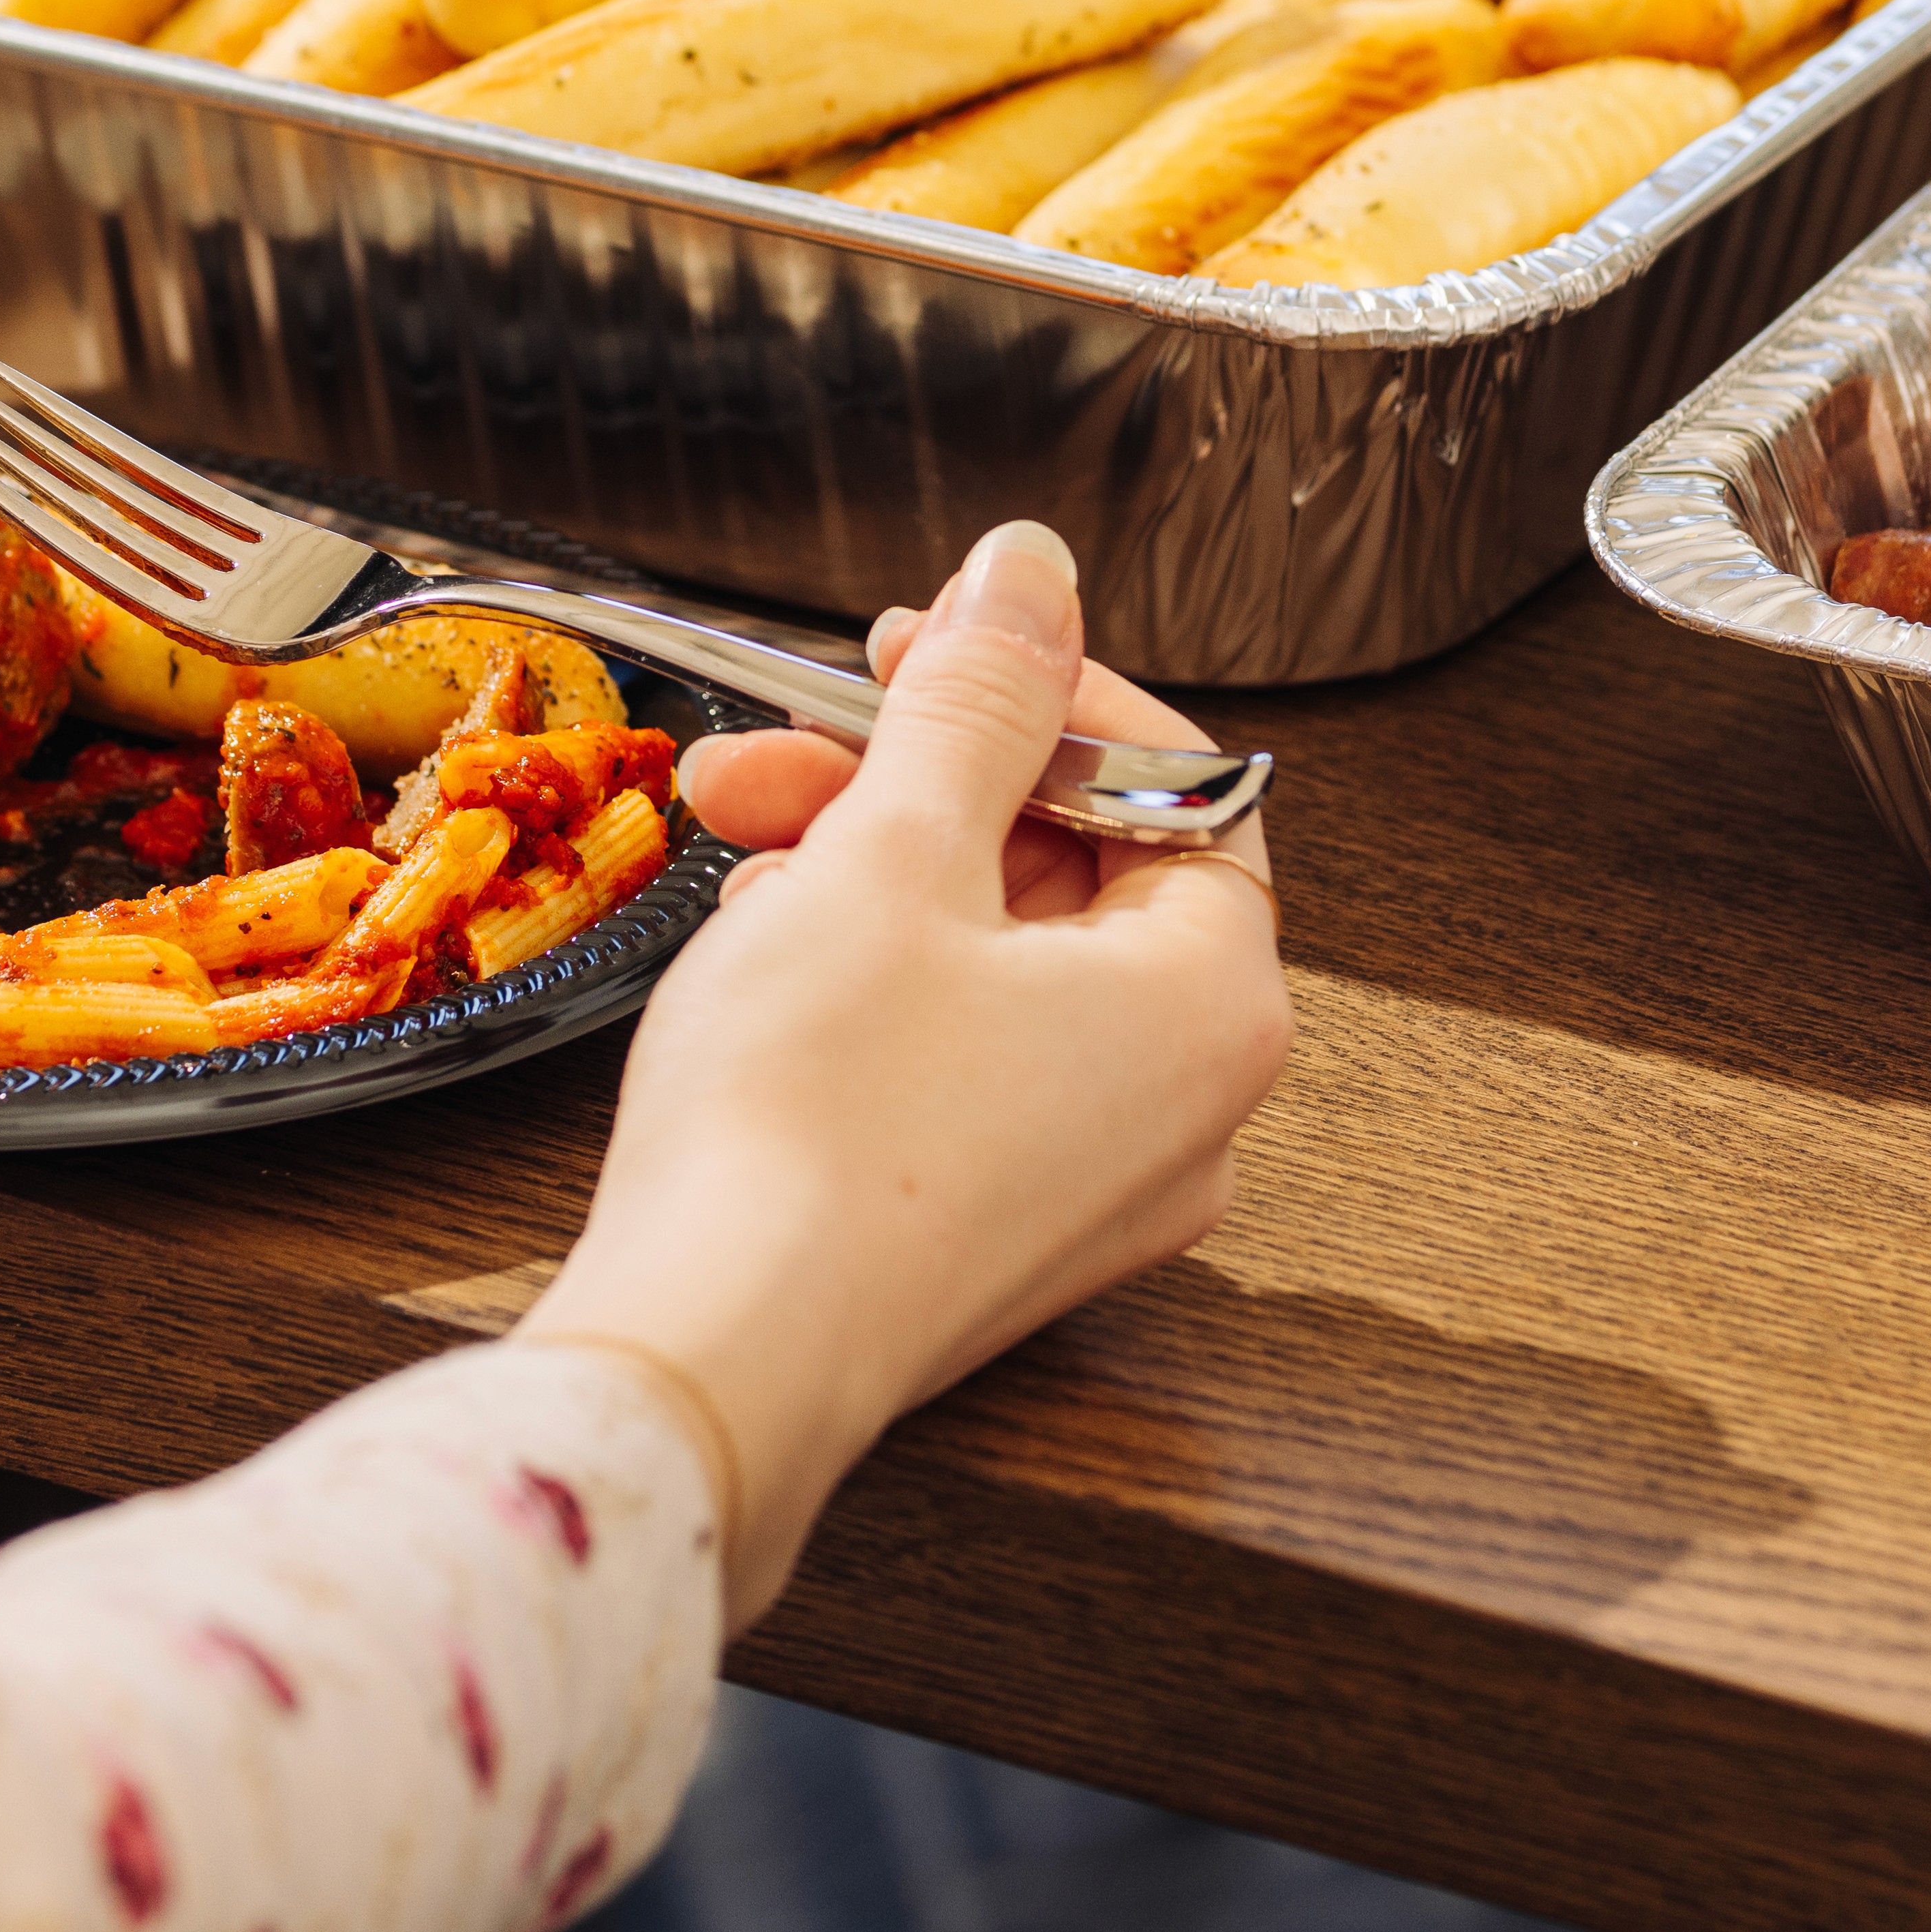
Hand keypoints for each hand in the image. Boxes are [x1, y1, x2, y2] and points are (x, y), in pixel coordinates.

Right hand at [522, 522, 1288, 1629]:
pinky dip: (868, 983)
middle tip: (784, 745)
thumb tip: (1034, 573)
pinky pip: (959, 1058)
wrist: (715, 1358)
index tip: (925, 651)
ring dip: (869, 871)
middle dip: (914, 783)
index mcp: (1215, 1002)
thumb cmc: (814, 1124)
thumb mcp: (896, 851)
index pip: (1173, 784)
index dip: (1042, 695)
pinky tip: (760, 960)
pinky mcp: (993, 1234)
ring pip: (999, 959)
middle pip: (1072, 868)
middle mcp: (1186, 1104)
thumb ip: (978, 698)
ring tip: (739, 849)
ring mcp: (1092, 1183)